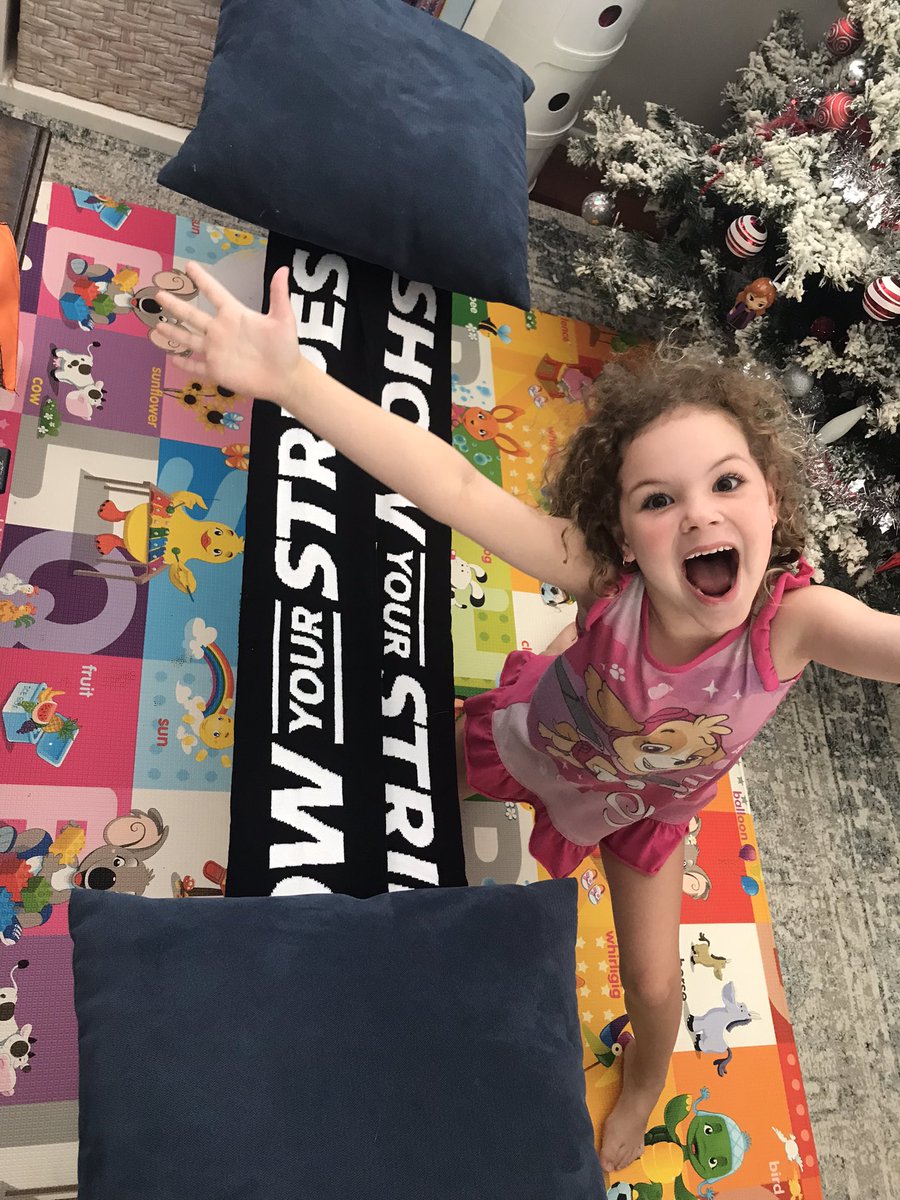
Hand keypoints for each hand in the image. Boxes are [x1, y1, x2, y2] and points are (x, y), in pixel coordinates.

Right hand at [154, 261, 306, 403]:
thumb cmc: (285, 347)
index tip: (189, 266)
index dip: (202, 279)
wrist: (286, 378)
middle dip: (175, 305)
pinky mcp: (216, 370)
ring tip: (156, 325)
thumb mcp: (283, 319)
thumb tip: (283, 269)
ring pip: (189, 340)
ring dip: (173, 334)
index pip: (214, 293)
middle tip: (159, 294)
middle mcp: (221, 331)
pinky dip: (185, 364)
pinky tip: (172, 359)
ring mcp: (217, 351)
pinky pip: (196, 366)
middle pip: (192, 316)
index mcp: (234, 315)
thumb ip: (278, 294)